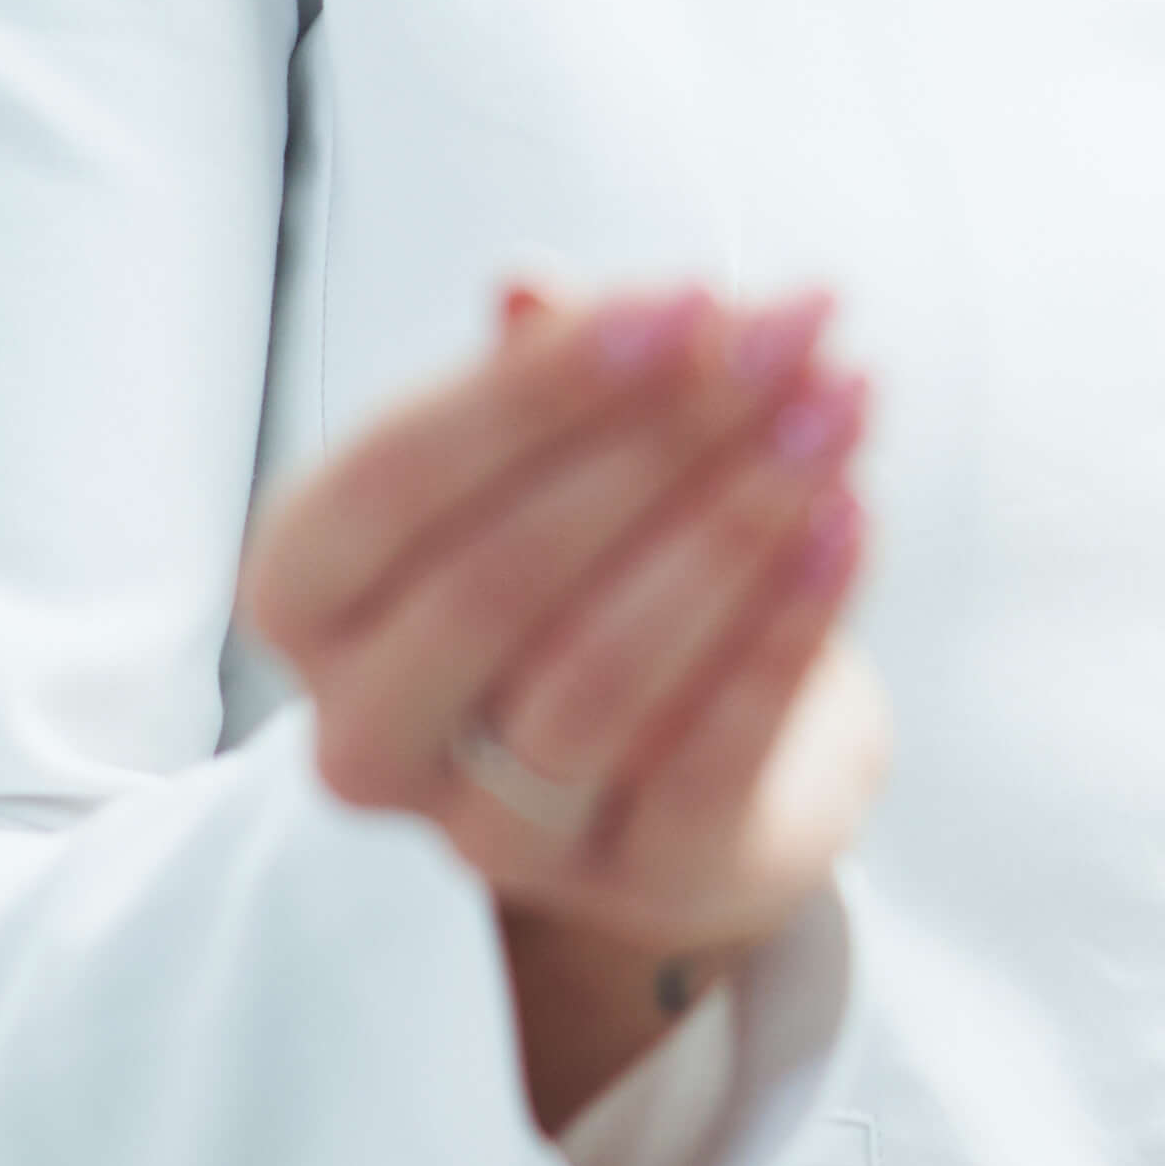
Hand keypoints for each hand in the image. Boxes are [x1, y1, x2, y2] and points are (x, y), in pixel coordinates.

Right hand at [236, 280, 886, 1124]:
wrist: (711, 777)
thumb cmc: (605, 576)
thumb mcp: (563, 468)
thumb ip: (546, 384)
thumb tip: (530, 286)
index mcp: (309, 604)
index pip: (390, 482)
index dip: (540, 384)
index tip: (689, 294)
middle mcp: (367, 734)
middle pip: (496, 581)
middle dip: (660, 443)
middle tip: (795, 340)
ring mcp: (492, 829)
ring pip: (597, 677)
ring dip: (734, 529)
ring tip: (841, 415)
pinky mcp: (639, 879)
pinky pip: (709, 756)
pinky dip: (787, 630)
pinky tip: (855, 520)